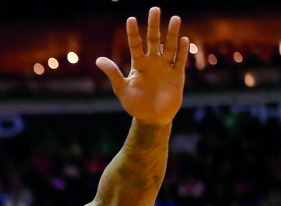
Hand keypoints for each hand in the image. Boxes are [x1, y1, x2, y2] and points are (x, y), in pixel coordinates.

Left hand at [96, 7, 188, 126]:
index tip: (131, 19)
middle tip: (154, 9)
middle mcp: (153, 62)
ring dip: (172, 33)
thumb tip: (98, 60)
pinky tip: (183, 39)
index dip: (133, 33)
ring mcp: (166, 67)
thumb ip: (113, 73)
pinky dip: (182, 50)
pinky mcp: (178, 75)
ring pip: (170, 46)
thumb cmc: (135, 105)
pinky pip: (180, 60)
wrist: (151, 119)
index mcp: (139, 64)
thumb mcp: (122, 89)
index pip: (135, 45)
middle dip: (154, 25)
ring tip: (174, 18)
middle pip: (154, 40)